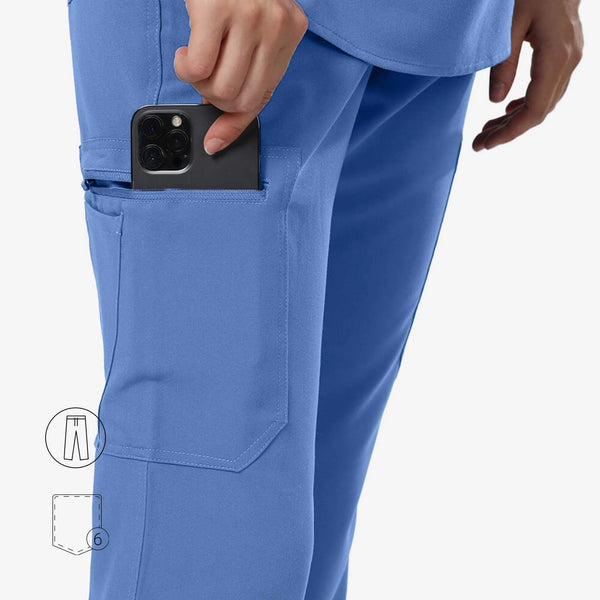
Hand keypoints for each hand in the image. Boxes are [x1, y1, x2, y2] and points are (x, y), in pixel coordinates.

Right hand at [174, 0, 307, 154]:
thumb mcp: (251, 27)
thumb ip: (246, 70)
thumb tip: (221, 131)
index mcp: (290, 32)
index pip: (265, 95)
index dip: (237, 124)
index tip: (216, 140)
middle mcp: (277, 25)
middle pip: (241, 99)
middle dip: (215, 96)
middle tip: (207, 75)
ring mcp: (250, 17)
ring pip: (221, 90)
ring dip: (199, 82)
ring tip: (197, 56)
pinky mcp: (218, 8)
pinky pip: (197, 69)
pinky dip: (184, 67)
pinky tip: (187, 48)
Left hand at [473, 0, 582, 150]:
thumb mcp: (509, 24)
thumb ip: (503, 64)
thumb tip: (495, 102)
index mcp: (556, 56)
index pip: (534, 110)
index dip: (510, 132)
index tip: (485, 144)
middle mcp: (568, 61)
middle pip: (538, 111)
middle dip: (507, 131)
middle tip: (478, 143)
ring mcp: (570, 57)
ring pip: (543, 102)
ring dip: (514, 120)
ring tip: (487, 130)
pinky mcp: (565, 54)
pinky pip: (547, 89)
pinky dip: (526, 104)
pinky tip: (507, 110)